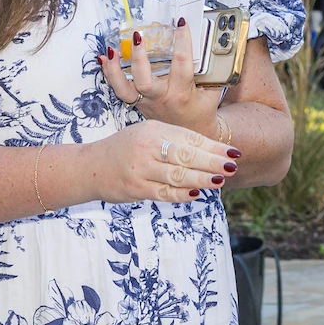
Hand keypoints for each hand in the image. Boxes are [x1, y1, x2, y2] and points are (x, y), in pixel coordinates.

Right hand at [89, 120, 238, 204]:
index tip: (232, 152)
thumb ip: (174, 140)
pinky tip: (197, 194)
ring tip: (220, 180)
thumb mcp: (147, 134)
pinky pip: (164, 193)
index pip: (189, 138)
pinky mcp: (136, 189)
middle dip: (212, 162)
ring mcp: (141, 169)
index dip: (213, 147)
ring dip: (202, 179)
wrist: (90, 166)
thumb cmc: (125, 149)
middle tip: (231, 166)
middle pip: (186, 155)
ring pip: (177, 175)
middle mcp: (147, 147)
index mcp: (153, 130)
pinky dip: (182, 194)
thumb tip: (210, 152)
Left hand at [100, 18, 215, 134]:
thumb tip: (211, 41)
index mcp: (182, 93)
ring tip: (110, 49)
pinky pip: (118, 90)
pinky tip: (103, 59)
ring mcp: (146, 102)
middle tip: (137, 35)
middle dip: (138, 58)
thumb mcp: (213, 90)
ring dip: (114, 69)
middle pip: (144, 81)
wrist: (192, 134)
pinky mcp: (137, 104)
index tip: (181, 23)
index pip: (182, 63)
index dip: (183, 41)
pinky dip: (109, 73)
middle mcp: (161, 98)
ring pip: (124, 89)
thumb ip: (212, 69)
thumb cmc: (202, 110)